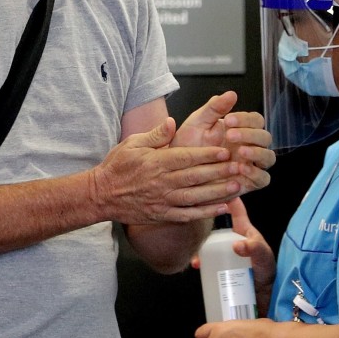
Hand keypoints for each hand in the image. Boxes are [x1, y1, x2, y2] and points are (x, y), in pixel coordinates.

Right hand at [90, 117, 243, 222]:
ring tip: (237, 187)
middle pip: (195, 177)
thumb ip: (155, 135)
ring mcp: (162, 201)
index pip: (186, 158)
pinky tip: (222, 207)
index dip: (207, 155)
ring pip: (195, 197)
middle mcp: (161, 182)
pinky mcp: (162, 214)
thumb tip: (172, 122)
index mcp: (155, 163)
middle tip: (238, 167)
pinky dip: (206, 212)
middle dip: (218, 172)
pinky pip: (188, 215)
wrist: (101, 195)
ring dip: (217, 193)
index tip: (224, 151)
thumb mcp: (132, 144)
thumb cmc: (117, 167)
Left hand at [174, 91, 273, 196]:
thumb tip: (232, 93)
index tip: (229, 120)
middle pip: (265, 137)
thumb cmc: (187, 146)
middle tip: (231, 135)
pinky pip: (262, 179)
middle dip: (250, 134)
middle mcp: (249, 146)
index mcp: (240, 129)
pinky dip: (256, 174)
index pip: (255, 120)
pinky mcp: (248, 183)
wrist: (177, 172)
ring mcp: (250, 164)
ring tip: (240, 152)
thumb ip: (214, 108)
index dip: (246, 119)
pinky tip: (242, 169)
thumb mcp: (197, 123)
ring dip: (257, 153)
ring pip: (268, 157)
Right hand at [191, 198, 274, 303]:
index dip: (226, 194)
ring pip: (208, 242)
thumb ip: (254, 248)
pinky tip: (198, 266)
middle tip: (194, 222)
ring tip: (197, 255)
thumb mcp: (263, 257)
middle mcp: (232, 238)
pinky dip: (200, 261)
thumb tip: (236, 245)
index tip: (214, 183)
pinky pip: (207, 259)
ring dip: (200, 245)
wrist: (264, 297)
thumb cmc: (267, 271)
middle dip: (204, 222)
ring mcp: (225, 252)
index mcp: (244, 230)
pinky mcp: (220, 265)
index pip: (235, 208)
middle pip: (216, 224)